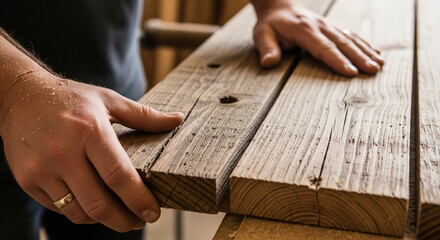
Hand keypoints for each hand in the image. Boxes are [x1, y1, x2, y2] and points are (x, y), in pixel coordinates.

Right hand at [0, 71, 183, 231]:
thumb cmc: (71, 98)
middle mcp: (62, 153)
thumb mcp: (109, 100)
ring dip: (103, 220)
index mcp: (89, 131)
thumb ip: (144, 116)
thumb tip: (178, 120)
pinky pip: (59, 208)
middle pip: (99, 204)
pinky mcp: (28, 180)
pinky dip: (80, 211)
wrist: (20, 97)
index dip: (139, 200)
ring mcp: (42, 169)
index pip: (118, 176)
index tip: (154, 213)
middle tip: (139, 221)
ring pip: (78, 212)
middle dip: (124, 220)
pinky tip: (92, 203)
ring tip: (118, 214)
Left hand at [251, 0, 383, 75]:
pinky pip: (351, 35)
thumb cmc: (270, 24)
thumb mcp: (262, 35)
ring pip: (351, 39)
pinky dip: (365, 44)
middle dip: (359, 58)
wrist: (278, 5)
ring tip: (380, 65)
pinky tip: (376, 52)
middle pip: (343, 43)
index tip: (351, 72)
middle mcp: (320, 26)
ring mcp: (328, 25)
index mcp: (304, 29)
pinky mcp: (332, 27)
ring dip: (366, 51)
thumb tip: (268, 63)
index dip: (337, 60)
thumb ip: (266, 49)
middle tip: (373, 71)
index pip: (323, 47)